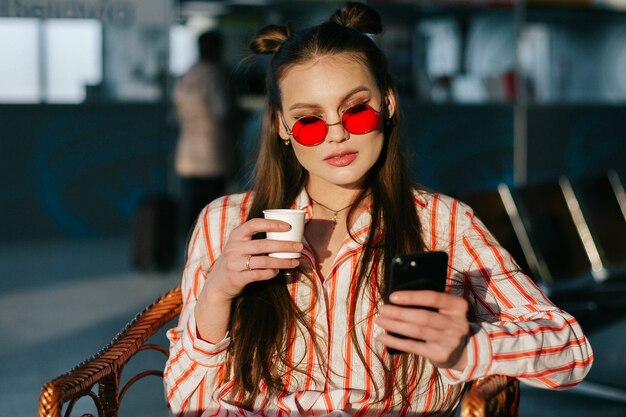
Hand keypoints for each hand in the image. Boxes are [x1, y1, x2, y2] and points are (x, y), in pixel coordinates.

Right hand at [194, 218, 302, 342]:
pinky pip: (259, 274)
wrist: (218, 283)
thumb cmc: (237, 259)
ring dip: (282, 261)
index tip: (288, 226)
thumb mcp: (240, 245)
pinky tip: (278, 271)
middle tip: (299, 246)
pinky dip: (271, 273)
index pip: (254, 224)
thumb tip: (285, 232)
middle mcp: (234, 248)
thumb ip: (255, 238)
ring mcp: (234, 263)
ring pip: (264, 261)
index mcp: (236, 235)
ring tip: (295, 261)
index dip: (271, 224)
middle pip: (263, 244)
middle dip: (284, 245)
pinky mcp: (237, 278)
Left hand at [376, 290, 469, 370]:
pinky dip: (395, 342)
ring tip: (380, 321)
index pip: (433, 298)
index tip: (392, 296)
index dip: (411, 297)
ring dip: (394, 326)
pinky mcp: (441, 355)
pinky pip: (414, 347)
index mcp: (458, 306)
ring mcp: (451, 341)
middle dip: (399, 313)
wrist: (462, 349)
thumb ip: (428, 304)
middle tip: (382, 309)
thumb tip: (396, 300)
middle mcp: (458, 324)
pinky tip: (382, 337)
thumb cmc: (444, 322)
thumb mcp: (444, 310)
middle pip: (423, 316)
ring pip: (417, 331)